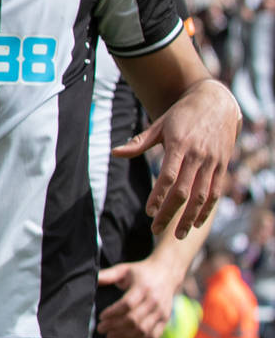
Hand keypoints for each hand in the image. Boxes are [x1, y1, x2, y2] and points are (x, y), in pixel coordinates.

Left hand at [98, 258, 179, 337]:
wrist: (167, 273)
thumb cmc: (141, 272)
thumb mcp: (124, 269)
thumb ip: (107, 275)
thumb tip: (91, 278)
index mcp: (143, 287)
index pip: (127, 304)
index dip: (113, 313)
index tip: (101, 316)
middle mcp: (155, 301)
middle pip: (134, 319)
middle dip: (114, 326)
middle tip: (101, 328)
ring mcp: (162, 312)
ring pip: (143, 330)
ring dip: (124, 336)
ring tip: (110, 336)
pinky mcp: (165, 320)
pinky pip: (153, 336)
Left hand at [116, 79, 239, 237]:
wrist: (216, 103)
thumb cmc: (182, 115)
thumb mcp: (160, 125)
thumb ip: (139, 142)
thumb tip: (115, 152)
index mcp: (179, 145)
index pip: (168, 176)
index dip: (158, 195)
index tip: (148, 211)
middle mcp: (198, 155)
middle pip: (184, 190)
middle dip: (170, 212)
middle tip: (155, 229)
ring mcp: (213, 162)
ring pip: (202, 195)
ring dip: (190, 217)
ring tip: (178, 234)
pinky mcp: (223, 166)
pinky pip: (216, 191)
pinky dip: (207, 209)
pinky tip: (197, 222)